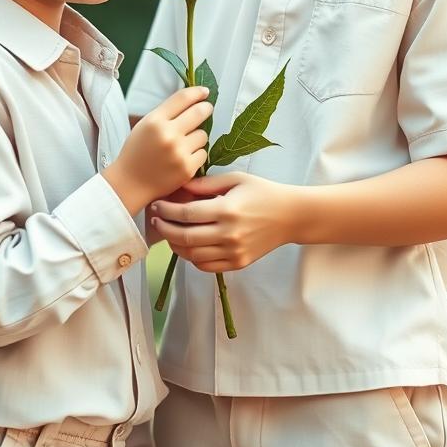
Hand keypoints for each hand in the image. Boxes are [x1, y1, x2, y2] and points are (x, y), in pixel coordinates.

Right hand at [102, 88, 211, 215]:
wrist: (130, 184)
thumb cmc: (137, 153)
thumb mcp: (145, 125)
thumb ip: (166, 113)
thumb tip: (192, 100)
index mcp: (155, 121)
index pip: (182, 98)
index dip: (197, 92)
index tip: (204, 92)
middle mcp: (168, 134)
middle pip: (199, 112)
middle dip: (206, 108)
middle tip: (207, 108)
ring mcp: (179, 152)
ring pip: (203, 135)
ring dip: (197, 137)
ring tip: (184, 144)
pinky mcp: (187, 168)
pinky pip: (203, 153)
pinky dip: (196, 155)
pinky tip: (183, 158)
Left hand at [150, 171, 292, 270]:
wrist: (290, 216)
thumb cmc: (263, 192)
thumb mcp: (236, 179)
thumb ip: (206, 184)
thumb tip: (180, 187)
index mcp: (227, 209)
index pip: (186, 214)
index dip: (166, 211)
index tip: (157, 205)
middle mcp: (229, 233)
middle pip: (185, 236)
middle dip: (164, 229)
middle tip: (155, 221)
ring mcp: (233, 251)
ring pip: (192, 255)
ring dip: (175, 245)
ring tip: (168, 233)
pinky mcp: (238, 263)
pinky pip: (206, 266)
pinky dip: (191, 258)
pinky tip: (187, 246)